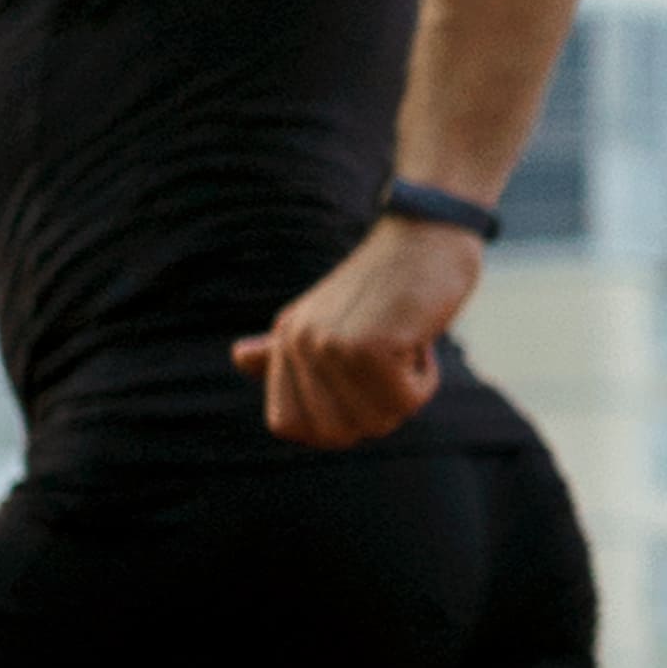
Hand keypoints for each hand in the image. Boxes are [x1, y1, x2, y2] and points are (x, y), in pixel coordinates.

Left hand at [240, 216, 477, 450]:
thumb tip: (238, 357)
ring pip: (376, 421)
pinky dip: (425, 380)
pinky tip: (419, 338)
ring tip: (404, 345)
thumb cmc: (388, 281)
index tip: (358, 391)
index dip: (331, 425)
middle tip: (389, 368)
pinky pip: (406, 401)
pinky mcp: (372, 346)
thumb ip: (285, 346)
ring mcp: (332, 345)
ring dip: (405, 394)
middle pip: (335, 434)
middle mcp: (300, 343)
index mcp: (285, 338)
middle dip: (375, 414)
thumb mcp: (327, 315)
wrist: (428, 233)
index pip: (287, 425)